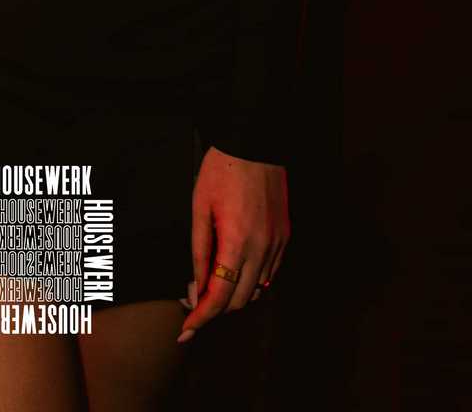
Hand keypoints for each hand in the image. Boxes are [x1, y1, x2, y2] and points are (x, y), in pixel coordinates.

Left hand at [176, 152, 288, 342]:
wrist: (254, 142)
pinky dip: (252, 280)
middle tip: (194, 300)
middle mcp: (262, 249)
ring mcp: (277, 243)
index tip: (187, 329)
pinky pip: (270, 272)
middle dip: (215, 307)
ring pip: (257, 290)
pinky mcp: (285, 236)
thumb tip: (195, 286)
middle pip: (239, 301)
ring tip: (213, 284)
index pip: (219, 297)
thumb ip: (198, 251)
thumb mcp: (199, 208)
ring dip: (235, 295)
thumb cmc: (221, 171)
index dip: (201, 317)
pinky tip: (236, 270)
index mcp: (236, 242)